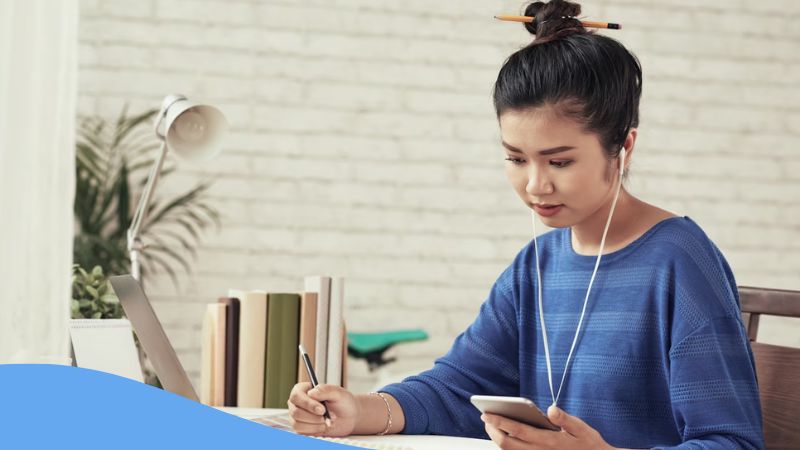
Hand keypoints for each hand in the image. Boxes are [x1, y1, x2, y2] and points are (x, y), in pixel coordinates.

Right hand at [287, 382, 357, 436]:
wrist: (349, 417)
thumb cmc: (342, 402)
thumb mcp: (338, 393)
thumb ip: (325, 390)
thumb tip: (311, 393)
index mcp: (303, 389)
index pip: (296, 396)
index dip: (308, 404)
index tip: (322, 410)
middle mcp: (297, 402)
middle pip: (295, 411)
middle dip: (313, 417)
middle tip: (325, 417)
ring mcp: (297, 416)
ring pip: (296, 424)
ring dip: (314, 425)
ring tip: (325, 421)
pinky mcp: (300, 428)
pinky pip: (300, 432)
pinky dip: (314, 431)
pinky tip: (322, 426)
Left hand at [481, 405, 616, 449]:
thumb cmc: (588, 444)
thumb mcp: (582, 429)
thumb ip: (565, 419)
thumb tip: (551, 409)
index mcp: (549, 440)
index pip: (517, 430)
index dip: (499, 422)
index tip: (486, 414)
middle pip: (507, 444)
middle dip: (492, 431)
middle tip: (485, 418)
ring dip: (497, 439)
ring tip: (491, 426)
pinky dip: (508, 447)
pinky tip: (505, 437)